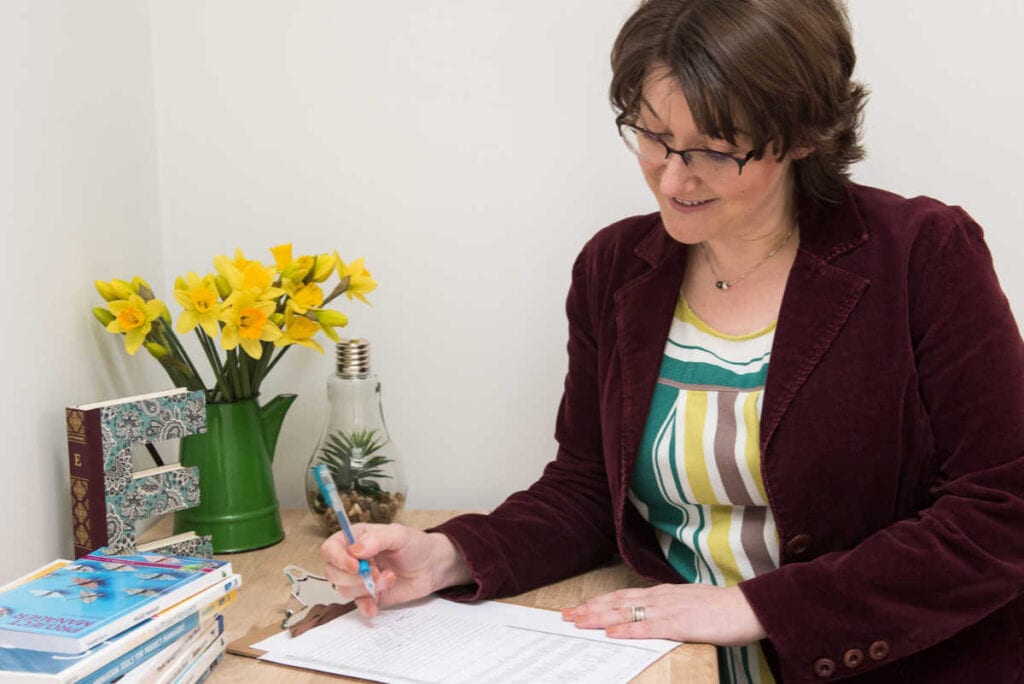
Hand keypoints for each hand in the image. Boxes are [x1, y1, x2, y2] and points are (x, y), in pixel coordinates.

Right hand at [321, 523, 471, 617]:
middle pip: (333, 572)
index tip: (356, 565)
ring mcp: (360, 578)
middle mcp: (353, 558)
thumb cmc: (416, 545)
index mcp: (356, 538)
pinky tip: (375, 606)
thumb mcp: (399, 535)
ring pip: (343, 589)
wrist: (432, 566)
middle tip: (377, 572)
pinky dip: (365, 607)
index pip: (330, 548)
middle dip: (354, 576)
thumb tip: (355, 550)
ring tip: (390, 578)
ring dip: (367, 588)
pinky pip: (357, 605)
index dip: (338, 558)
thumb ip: (377, 539)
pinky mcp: (369, 595)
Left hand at [561, 583, 765, 645]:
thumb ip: (668, 610)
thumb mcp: (689, 605)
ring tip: (579, 620)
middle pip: (618, 601)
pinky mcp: (680, 624)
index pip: (624, 596)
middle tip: (566, 614)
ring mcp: (669, 609)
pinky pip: (648, 627)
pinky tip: (612, 632)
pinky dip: (627, 629)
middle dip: (591, 608)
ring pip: (627, 611)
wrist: (748, 607)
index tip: (579, 607)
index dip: (600, 602)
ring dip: (600, 616)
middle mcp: (661, 597)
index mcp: (663, 594)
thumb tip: (650, 617)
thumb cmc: (721, 609)